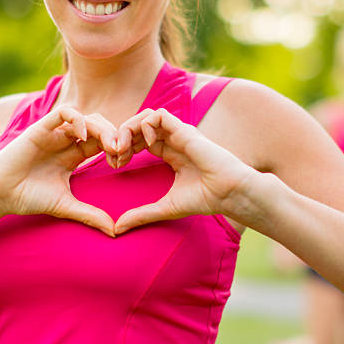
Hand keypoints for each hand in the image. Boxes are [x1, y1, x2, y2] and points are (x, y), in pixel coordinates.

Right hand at [0, 106, 117, 236]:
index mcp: (75, 156)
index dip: (117, 148)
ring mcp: (55, 133)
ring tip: (108, 145)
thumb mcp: (65, 206)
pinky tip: (82, 136)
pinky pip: (64, 113)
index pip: (104, 142)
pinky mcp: (42, 128)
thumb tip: (115, 233)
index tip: (122, 162)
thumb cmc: (28, 198)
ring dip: (102, 128)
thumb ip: (90, 215)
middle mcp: (67, 141)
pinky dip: (78, 119)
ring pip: (87, 117)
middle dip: (114, 136)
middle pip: (100, 127)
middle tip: (120, 152)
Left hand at [114, 108, 256, 233]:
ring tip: (125, 148)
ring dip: (130, 127)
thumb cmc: (204, 199)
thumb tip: (117, 229)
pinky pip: (159, 115)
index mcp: (168, 152)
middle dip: (121, 136)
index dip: (123, 148)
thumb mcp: (164, 207)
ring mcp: (178, 133)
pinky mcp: (184, 130)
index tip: (115, 165)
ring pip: (146, 116)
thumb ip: (141, 215)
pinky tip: (146, 144)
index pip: (138, 140)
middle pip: (139, 125)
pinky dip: (146, 125)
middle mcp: (172, 140)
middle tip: (115, 155)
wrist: (228, 193)